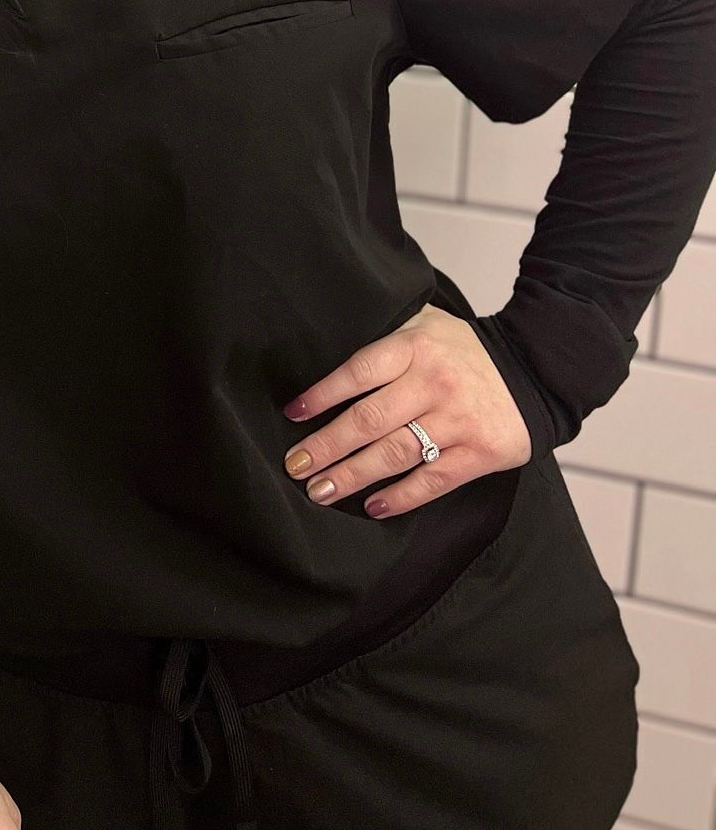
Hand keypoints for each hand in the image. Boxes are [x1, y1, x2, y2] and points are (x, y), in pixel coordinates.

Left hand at [280, 303, 532, 518]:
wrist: (535, 368)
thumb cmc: (465, 350)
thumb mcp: (426, 324)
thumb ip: (386, 338)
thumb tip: (330, 354)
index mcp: (415, 346)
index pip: (358, 371)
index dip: (323, 394)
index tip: (294, 414)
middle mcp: (434, 382)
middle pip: (369, 419)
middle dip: (326, 446)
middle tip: (296, 466)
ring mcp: (458, 419)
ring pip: (395, 453)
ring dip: (353, 475)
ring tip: (321, 490)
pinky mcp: (480, 452)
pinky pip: (433, 480)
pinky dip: (401, 496)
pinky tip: (373, 506)